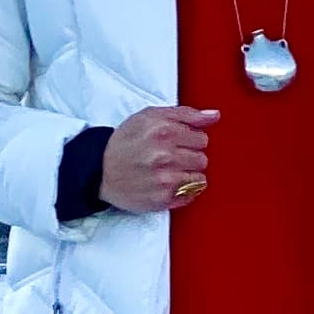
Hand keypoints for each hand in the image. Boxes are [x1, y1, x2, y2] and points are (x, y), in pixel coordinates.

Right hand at [100, 105, 219, 212]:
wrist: (98, 169)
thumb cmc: (125, 142)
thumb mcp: (150, 116)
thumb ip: (186, 114)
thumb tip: (214, 115)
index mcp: (163, 132)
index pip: (202, 138)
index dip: (190, 140)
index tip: (177, 143)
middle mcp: (164, 156)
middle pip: (202, 159)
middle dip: (190, 157)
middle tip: (170, 157)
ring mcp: (164, 180)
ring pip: (200, 178)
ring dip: (188, 175)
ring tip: (169, 171)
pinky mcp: (161, 199)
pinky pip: (191, 195)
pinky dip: (183, 191)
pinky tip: (168, 184)